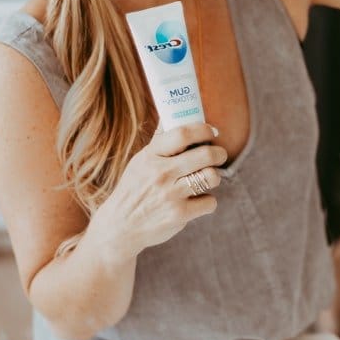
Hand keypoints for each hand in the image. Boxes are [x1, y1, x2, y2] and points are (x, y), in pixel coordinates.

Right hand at [99, 122, 227, 258]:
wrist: (121, 226)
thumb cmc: (134, 189)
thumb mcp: (140, 161)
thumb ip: (159, 141)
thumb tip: (170, 113)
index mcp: (151, 156)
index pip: (182, 133)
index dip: (203, 130)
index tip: (212, 131)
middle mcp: (161, 173)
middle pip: (204, 154)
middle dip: (219, 153)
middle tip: (219, 155)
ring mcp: (170, 195)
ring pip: (211, 177)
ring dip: (214, 176)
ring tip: (208, 177)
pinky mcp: (179, 215)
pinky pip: (210, 202)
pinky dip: (207, 201)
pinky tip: (197, 201)